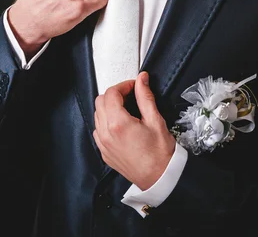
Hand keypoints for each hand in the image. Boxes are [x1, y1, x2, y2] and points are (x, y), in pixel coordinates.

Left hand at [93, 72, 175, 190]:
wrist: (159, 178)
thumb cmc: (160, 154)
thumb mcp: (155, 120)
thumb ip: (145, 97)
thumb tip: (141, 80)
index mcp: (118, 124)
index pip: (111, 93)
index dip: (123, 85)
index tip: (134, 86)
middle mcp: (106, 134)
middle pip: (100, 102)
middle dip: (115, 94)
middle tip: (130, 95)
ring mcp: (104, 145)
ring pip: (97, 115)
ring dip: (109, 107)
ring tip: (126, 108)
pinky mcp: (104, 153)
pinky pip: (99, 130)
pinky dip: (106, 121)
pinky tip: (120, 123)